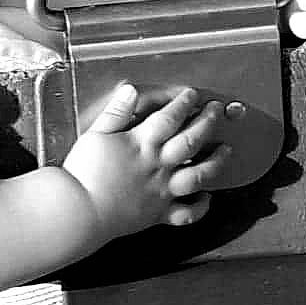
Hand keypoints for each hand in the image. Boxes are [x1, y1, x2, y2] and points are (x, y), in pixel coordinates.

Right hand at [60, 83, 231, 237]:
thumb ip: (116, 112)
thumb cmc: (83, 175)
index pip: (169, 118)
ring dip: (216, 163)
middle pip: (192, 141)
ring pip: (199, 175)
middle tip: (216, 111)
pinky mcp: (159, 214)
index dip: (184, 104)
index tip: (193, 95)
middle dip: (208, 123)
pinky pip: (187, 213)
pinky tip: (206, 198)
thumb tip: (130, 91)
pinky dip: (200, 207)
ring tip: (226, 151)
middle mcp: (158, 166)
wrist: (79, 211)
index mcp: (142, 144)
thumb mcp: (95, 135)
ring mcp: (162, 191)